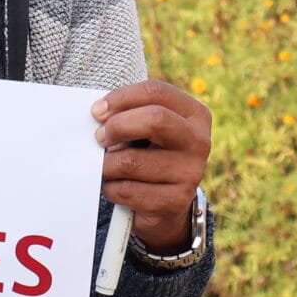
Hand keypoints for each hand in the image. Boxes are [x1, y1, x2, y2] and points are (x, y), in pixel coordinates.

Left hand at [92, 80, 212, 253]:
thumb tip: (98, 115)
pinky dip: (111, 188)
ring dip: (107, 165)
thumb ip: (129, 115)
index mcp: (194, 114)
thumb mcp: (146, 129)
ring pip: (132, 161)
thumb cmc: (148, 155)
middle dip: (117, 126)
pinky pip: (127, 190)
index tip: (97, 111)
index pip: (156, 92)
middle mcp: (198, 141)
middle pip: (154, 120)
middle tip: (99, 137)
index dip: (121, 98)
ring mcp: (191, 172)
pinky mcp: (176, 200)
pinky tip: (115, 186)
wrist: (166, 204)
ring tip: (106, 167)